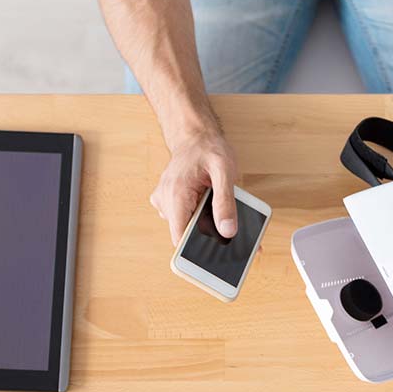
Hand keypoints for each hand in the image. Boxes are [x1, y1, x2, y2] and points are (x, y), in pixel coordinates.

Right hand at [150, 127, 238, 244]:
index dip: (197, 250)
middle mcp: (164, 200)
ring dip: (203, 226)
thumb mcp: (224, 171)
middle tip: (228, 230)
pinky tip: (209, 207)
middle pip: (185, 235)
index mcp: (175, 195)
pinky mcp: (169, 203)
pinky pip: (184, 219)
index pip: (180, 238)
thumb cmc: (209, 149)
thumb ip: (226, 202)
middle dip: (207, 237)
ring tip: (218, 210)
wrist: (195, 136)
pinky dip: (199, 218)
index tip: (215, 255)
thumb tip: (228, 231)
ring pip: (186, 228)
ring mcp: (164, 202)